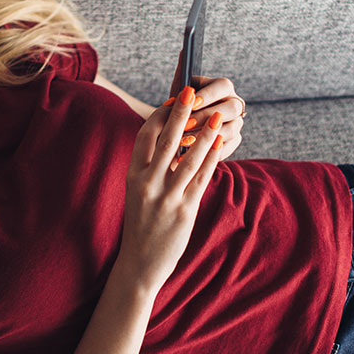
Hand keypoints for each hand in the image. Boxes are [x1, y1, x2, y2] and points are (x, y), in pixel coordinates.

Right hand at [119, 85, 224, 291]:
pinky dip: (212, 159)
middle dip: (180, 113)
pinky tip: (220, 144)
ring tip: (216, 117)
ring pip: (189, 158)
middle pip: (167, 140)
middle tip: (191, 91)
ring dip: (204, 134)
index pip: (145, 136)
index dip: (158, 115)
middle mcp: (147, 183)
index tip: (171, 101)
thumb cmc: (141, 223)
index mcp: (132, 175)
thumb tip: (173, 139)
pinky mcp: (185, 210)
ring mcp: (166, 197)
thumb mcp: (138, 192)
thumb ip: (151, 168)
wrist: (140, 262)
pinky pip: (202, 178)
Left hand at [167, 52, 245, 160]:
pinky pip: (228, 148)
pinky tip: (192, 156)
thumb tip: (184, 50)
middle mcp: (234, 104)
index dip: (207, 94)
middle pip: (230, 108)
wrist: (180, 128)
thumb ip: (182, 72)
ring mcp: (237, 123)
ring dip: (208, 136)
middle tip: (185, 124)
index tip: (190, 101)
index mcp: (223, 87)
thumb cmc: (179, 105)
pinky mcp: (234, 142)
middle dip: (206, 116)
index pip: (222, 86)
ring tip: (185, 142)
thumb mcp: (179, 90)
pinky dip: (210, 152)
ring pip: (231, 129)